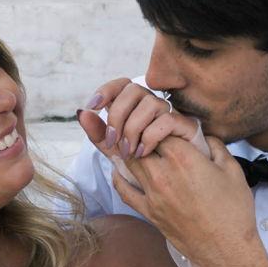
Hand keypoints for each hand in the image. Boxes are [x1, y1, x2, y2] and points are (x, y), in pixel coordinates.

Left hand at [76, 75, 198, 161]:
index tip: (93, 106)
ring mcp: (170, 113)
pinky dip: (150, 136)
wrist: (176, 182)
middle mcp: (153, 105)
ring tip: (129, 152)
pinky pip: (167, 120)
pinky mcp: (186, 126)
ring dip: (133, 128)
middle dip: (117, 115)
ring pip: (150, 103)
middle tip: (113, 142)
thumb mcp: (118, 150)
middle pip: (133, 90)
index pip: (122, 84)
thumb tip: (81, 113)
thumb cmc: (147, 163)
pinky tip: (143, 153)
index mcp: (136, 106)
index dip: (107, 90)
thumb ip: (100, 134)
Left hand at [112, 132, 267, 266]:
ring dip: (130, 151)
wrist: (228, 249)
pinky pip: (124, 190)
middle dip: (142, 134)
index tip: (169, 127)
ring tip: (134, 145)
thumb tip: (202, 136)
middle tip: (147, 133)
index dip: (162, 123)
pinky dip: (119, 177)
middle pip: (139, 140)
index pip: (160, 126)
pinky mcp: (148, 213)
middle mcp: (163, 174)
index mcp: (184, 158)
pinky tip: (121, 170)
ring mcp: (152, 195)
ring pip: (128, 162)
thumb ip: (214, 145)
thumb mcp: (232, 168)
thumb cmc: (234, 211)